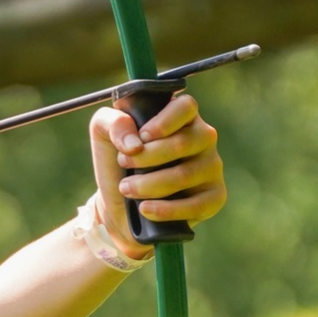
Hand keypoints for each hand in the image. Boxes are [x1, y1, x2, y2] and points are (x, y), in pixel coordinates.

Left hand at [88, 94, 226, 255]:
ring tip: (126, 189)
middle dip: (146, 157)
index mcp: (181, 116)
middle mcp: (202, 138)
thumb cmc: (116, 163)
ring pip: (185, 175)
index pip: (186, 106)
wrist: (119, 204)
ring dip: (148, 185)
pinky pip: (197, 205)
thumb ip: (113, 123)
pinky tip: (145, 209)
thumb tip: (135, 142)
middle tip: (124, 164)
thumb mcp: (103, 135)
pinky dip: (166, 210)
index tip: (141, 137)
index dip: (163, 122)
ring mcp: (211, 167)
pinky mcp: (214, 196)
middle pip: (183, 143)